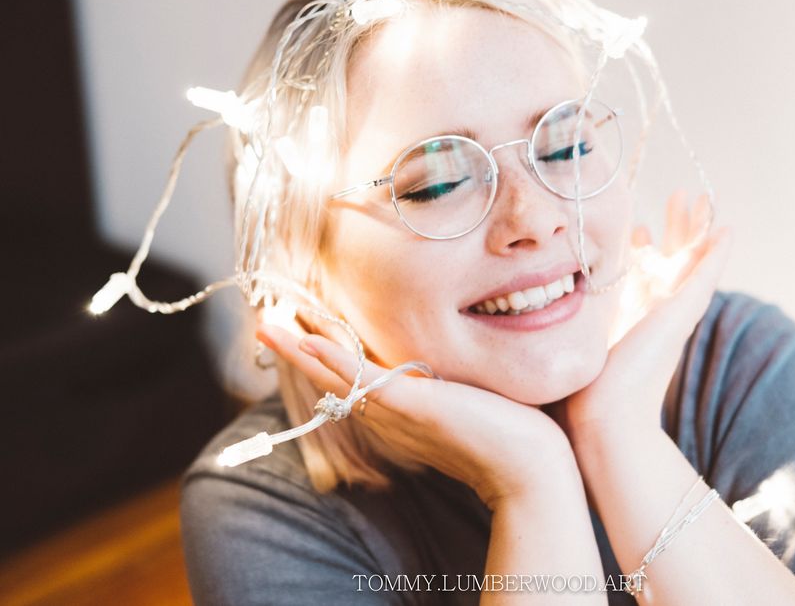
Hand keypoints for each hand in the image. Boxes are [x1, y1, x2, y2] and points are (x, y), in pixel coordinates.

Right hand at [256, 318, 576, 509]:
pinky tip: (307, 342)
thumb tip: (451, 375)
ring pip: (336, 378)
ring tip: (267, 330)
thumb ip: (449, 389)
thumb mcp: (467, 402)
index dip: (324, 361)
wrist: (529, 466)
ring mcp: (396, 412)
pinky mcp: (411, 405)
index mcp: (399, 414)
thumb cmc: (507, 434)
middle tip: (266, 329)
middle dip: (298, 354)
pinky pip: (361, 380)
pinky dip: (331, 362)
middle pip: (331, 381)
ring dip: (301, 353)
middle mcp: (389, 416)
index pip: (350, 383)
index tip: (302, 335)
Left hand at [550, 190, 732, 444]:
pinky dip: (717, 254)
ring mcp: (671, 313)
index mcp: (627, 316)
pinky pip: (706, 276)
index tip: (637, 226)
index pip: (640, 272)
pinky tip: (729, 229)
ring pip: (691, 260)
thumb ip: (550, 322)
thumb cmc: (573, 392)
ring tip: (698, 198)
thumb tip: (518, 306)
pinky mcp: (682, 315)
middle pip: (671, 259)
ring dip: (696, 228)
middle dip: (674, 227)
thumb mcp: (562, 339)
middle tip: (679, 197)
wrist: (599, 417)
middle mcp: (652, 312)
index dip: (640, 247)